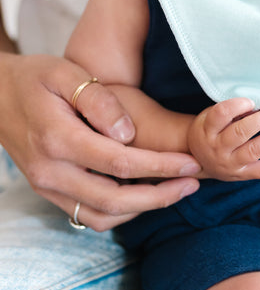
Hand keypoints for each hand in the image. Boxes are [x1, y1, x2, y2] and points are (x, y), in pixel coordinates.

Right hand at [0, 54, 200, 230]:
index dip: (161, 166)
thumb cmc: (35, 78)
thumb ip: (98, 101)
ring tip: (176, 190)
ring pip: (102, 216)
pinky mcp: (48, 192)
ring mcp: (46, 186)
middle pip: (115, 200)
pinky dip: (121, 212)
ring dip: (143, 209)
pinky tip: (145, 194)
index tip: (191, 163)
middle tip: (193, 183)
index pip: (120, 163)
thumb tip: (128, 133)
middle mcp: (50, 171)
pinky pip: (88, 215)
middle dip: (161, 196)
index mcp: (57, 139)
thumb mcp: (65, 73)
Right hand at [187, 97, 259, 180]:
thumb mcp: (210, 118)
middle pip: (239, 133)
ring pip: (253, 151)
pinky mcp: (243, 174)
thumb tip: (257, 107)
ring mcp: (231, 164)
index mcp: (207, 130)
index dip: (238, 105)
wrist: (197, 160)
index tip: (251, 101)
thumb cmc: (209, 131)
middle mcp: (217, 148)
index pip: (221, 114)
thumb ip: (231, 112)